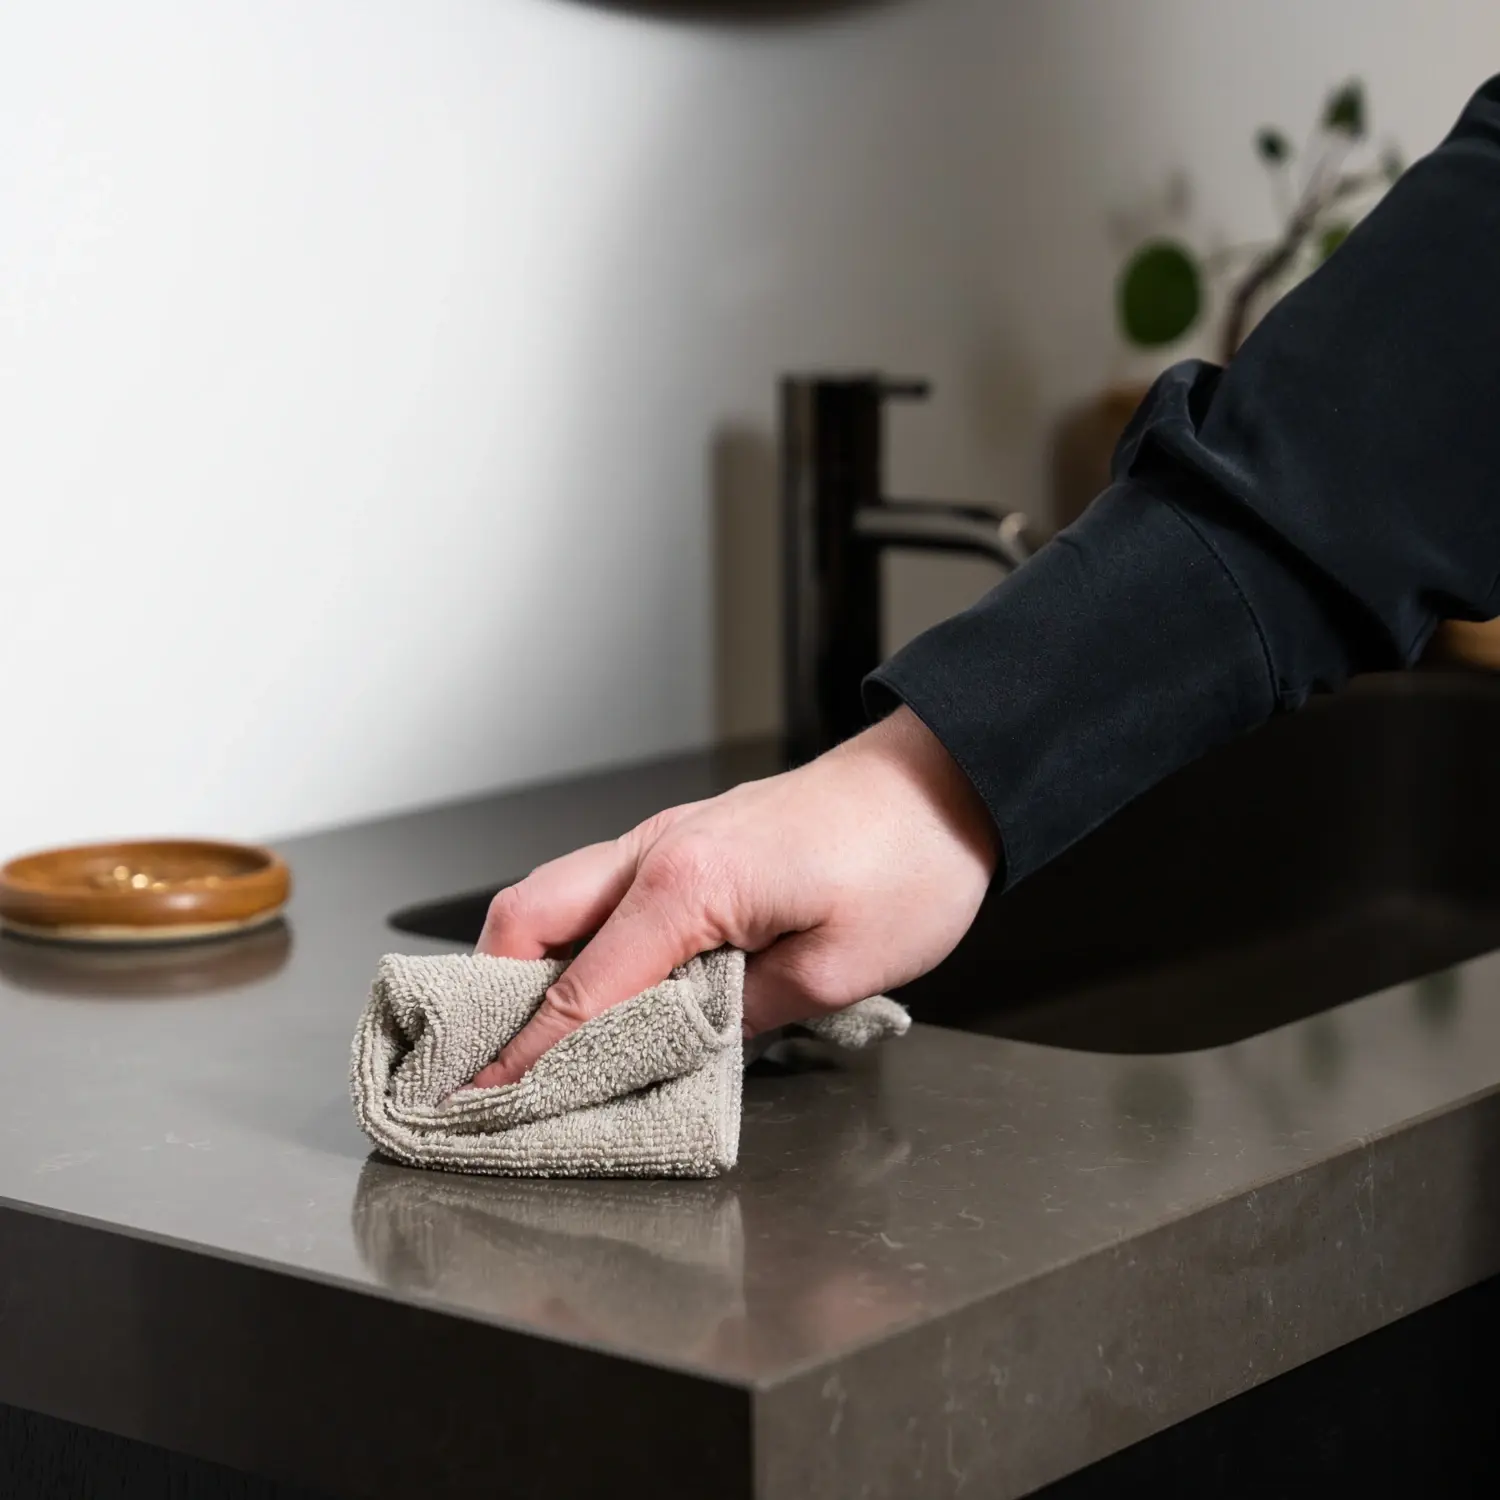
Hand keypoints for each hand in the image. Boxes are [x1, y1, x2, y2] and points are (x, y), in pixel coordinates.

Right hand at [467, 707, 996, 1087]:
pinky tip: (595, 985)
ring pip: (551, 897)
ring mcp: (665, 837)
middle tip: (487, 1068)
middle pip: (525, 920)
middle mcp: (657, 850)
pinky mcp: (685, 841)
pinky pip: (597, 890)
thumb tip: (670, 1046)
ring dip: (526, 966)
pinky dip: (574, 940)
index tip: (484, 1104)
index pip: (579, 990)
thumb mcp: (835, 969)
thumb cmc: (907, 863)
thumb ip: (736, 1015)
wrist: (941, 781)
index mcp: (688, 883)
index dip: (527, 1058)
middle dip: (490, 998)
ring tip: (530, 1037)